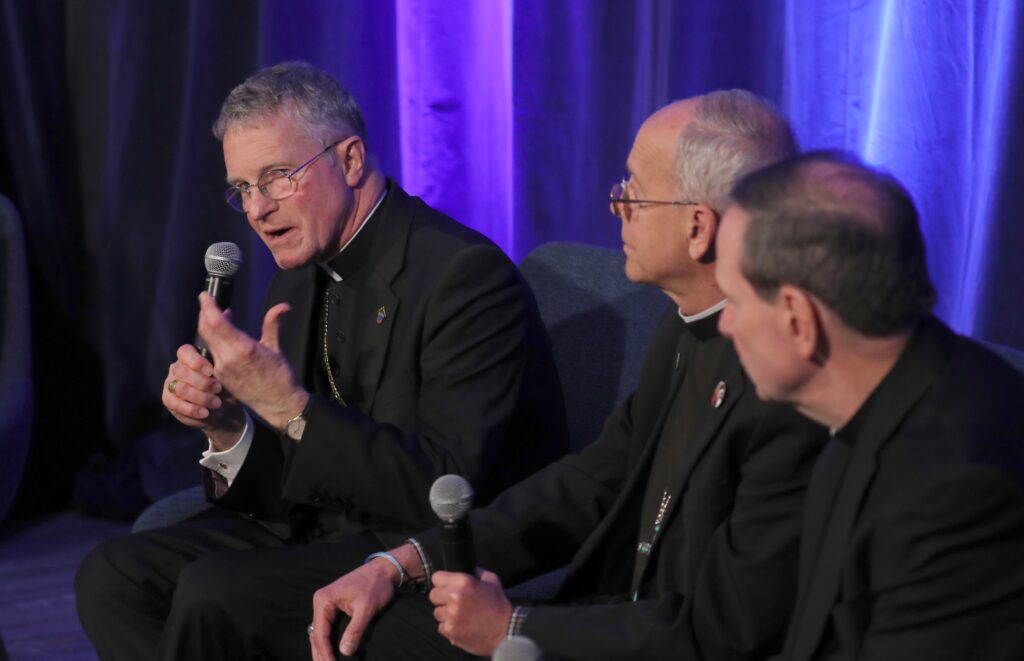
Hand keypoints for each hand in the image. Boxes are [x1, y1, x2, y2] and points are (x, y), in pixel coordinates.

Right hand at [163, 343, 244, 447]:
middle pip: (182, 371)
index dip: (196, 361)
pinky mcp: (168, 399)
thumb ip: (220, 368)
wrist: (223, 410)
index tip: (211, 370)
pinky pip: (175, 404)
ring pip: (181, 388)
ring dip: (201, 397)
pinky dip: (192, 409)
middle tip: (218, 389)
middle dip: (203, 382)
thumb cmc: (225, 388)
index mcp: (190, 357)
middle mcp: (177, 368)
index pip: (185, 352)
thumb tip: (222, 362)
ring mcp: (171, 383)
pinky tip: (205, 413)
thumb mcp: (225, 377)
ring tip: (216, 403)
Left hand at [195, 291, 308, 430]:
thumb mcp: (276, 348)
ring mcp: (221, 369)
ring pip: (207, 342)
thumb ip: (273, 324)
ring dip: (208, 327)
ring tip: (216, 316)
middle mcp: (228, 358)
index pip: (217, 323)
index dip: (208, 307)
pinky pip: (211, 354)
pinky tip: (220, 336)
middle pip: (206, 330)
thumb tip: (284, 306)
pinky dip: (213, 341)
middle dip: (204, 314)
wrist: (278, 404)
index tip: (205, 295)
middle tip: (208, 302)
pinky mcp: (219, 377)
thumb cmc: (280, 376)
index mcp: (243, 348)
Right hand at [310, 557, 399, 659]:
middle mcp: (322, 601)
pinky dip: (328, 641)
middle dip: (321, 654)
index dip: (326, 652)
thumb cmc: (376, 586)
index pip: (321, 633)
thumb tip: (345, 651)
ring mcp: (327, 603)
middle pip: (317, 634)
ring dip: (323, 649)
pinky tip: (331, 653)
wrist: (385, 570)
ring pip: (320, 632)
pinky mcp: (335, 606)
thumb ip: (355, 630)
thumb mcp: (367, 609)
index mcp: (324, 600)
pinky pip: (327, 627)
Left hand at [430, 570, 510, 656]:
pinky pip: (441, 627)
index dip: (442, 582)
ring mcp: (451, 615)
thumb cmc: (499, 606)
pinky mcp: (450, 630)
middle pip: (433, 595)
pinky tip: (461, 625)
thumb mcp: (492, 581)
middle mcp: (454, 597)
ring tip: (460, 615)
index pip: (436, 577)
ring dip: (446, 613)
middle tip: (454, 602)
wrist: (505, 631)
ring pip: (437, 612)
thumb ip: (477, 572)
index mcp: (463, 582)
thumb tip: (467, 568)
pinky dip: (449, 627)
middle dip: (442, 598)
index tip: (447, 586)